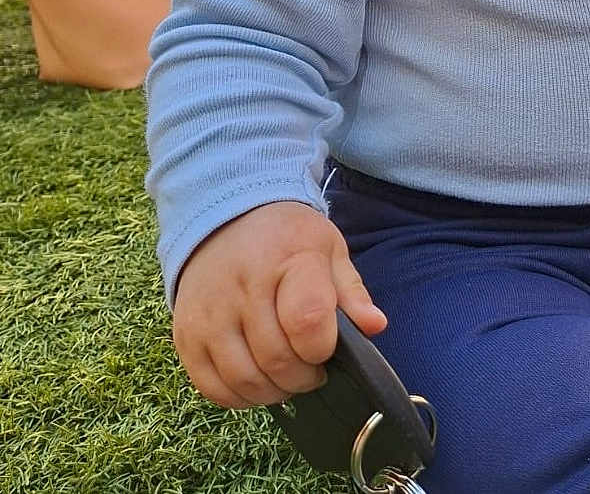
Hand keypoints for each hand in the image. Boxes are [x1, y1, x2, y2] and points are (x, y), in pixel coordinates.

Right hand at [172, 200, 386, 408]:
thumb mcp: (328, 250)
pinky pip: (212, 388)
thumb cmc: (287, 239)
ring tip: (287, 377)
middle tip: (312, 370)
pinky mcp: (186, 336)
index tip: (327, 348)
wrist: (227, 220)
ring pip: (244, 380)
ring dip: (273, 392)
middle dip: (303, 377)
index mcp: (289, 259)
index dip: (322, 347)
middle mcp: (243, 286)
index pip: (307, 320)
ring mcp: (209, 313)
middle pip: (276, 359)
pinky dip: (239, 397)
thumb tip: (376, 326)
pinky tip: (257, 381)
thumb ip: (351, 292)